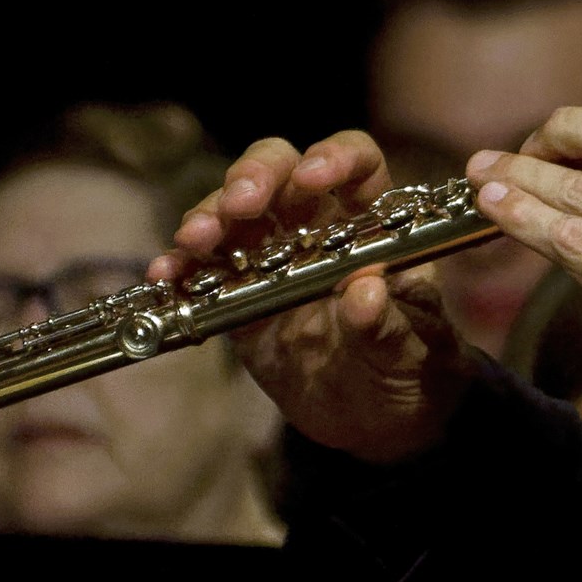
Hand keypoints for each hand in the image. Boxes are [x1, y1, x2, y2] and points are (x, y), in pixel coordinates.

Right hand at [148, 132, 472, 464]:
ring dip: (209, 217)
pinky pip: (204, 274)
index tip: (313, 177)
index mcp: (373, 225)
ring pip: (235, 214)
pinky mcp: (238, 301)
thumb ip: (388, 326)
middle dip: (255, 176)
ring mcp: (273, 261)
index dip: (335, 157)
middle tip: (239, 204)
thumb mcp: (413, 353)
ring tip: (194, 241)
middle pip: (282, 172)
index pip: (359, 165)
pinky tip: (168, 277)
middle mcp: (319, 229)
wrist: (380, 423)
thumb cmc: (414, 371)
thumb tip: (365, 292)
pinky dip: (182, 269)